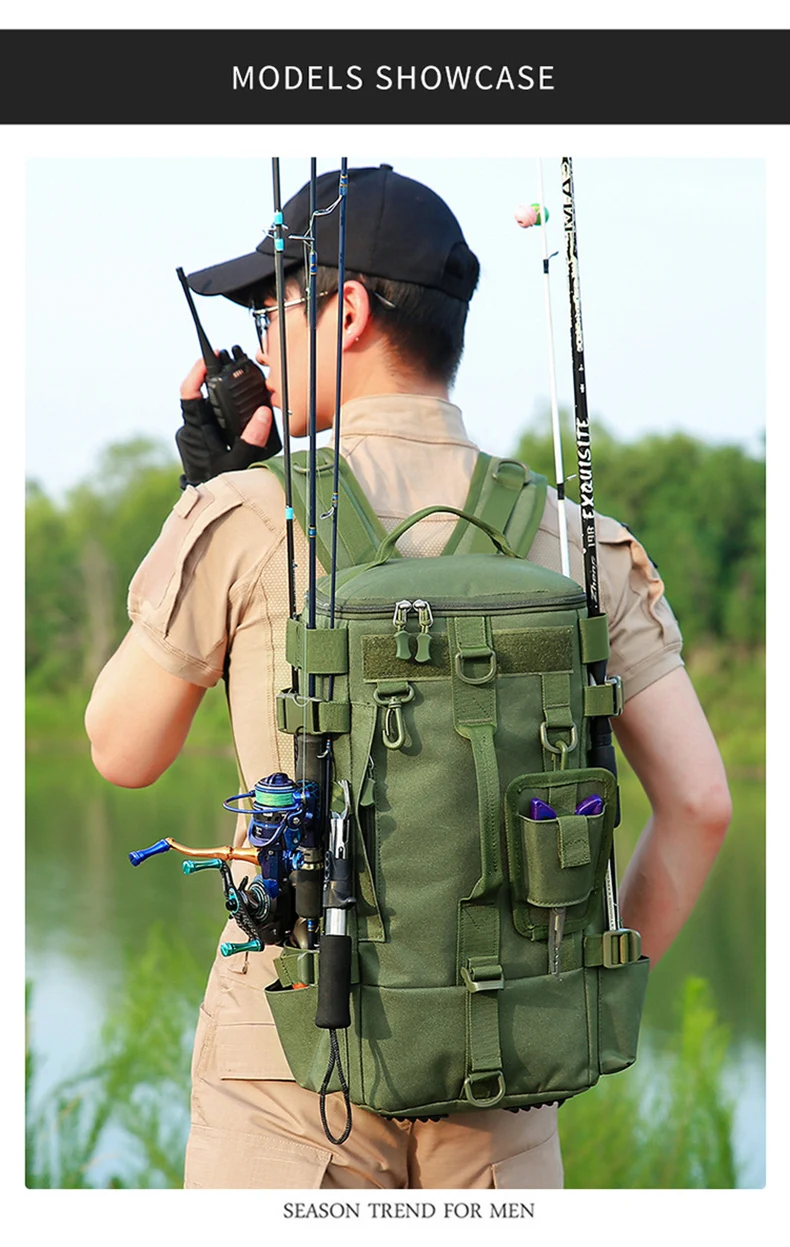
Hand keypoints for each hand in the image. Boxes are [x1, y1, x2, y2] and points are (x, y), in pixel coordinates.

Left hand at [176, 360, 281, 486]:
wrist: (204, 506)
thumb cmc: (216, 485)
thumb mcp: (237, 465)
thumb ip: (251, 440)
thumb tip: (264, 414)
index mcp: (195, 430)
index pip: (188, 394)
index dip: (196, 373)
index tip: (208, 359)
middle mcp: (191, 429)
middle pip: (201, 396)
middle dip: (215, 379)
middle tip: (230, 364)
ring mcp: (194, 434)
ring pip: (207, 407)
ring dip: (220, 395)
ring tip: (237, 382)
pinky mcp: (200, 439)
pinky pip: (210, 418)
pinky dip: (222, 410)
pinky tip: (237, 406)